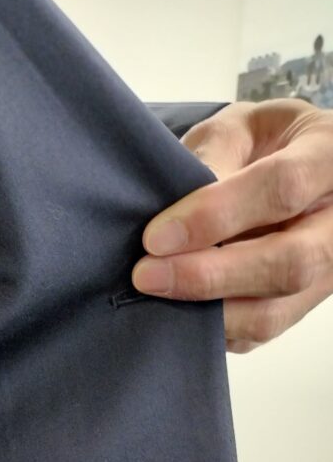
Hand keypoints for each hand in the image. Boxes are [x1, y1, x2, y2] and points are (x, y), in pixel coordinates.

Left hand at [131, 98, 332, 352]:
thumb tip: (176, 219)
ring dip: (206, 312)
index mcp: (331, 154)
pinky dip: (211, 329)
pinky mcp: (301, 306)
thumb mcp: (236, 128)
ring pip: (274, 312)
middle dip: (210, 276)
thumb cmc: (260, 145)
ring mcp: (328, 271)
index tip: (156, 236)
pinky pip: (256, 333)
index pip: (284, 188)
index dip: (216, 216)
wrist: (288, 171)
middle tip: (147, 275)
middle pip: (290, 263)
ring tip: (154, 295)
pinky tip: (175, 311)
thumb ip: (212, 157)